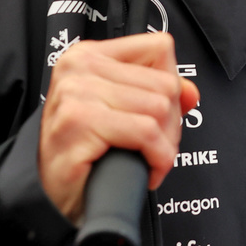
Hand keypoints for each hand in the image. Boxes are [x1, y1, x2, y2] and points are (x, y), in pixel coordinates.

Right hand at [39, 32, 200, 223]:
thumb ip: (159, 92)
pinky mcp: (80, 121)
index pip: (159, 48)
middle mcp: (79, 67)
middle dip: (171, 123)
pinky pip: (146, 132)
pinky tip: (147, 170)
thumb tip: (191, 92)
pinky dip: (158, 158)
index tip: (158, 113)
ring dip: (165, 144)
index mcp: (89, 54)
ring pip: (159, 108)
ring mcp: (77, 92)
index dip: (170, 85)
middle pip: (165, 83)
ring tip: (147, 157)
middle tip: (153, 145)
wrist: (54, 197)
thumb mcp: (122, 111)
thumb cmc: (86, 153)